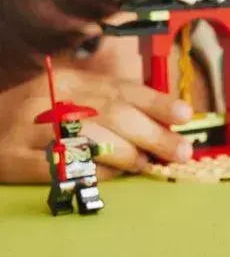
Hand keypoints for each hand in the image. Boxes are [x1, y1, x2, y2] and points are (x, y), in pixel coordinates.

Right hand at [0, 67, 194, 182]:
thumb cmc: (31, 116)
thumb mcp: (65, 97)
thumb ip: (107, 105)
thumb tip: (161, 122)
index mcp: (67, 81)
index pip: (121, 89)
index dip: (156, 102)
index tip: (185, 115)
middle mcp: (50, 100)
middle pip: (113, 115)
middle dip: (154, 134)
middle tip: (182, 151)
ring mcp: (31, 130)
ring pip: (93, 141)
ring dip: (129, 155)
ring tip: (147, 165)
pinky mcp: (17, 160)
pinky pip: (67, 167)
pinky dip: (95, 172)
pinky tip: (112, 175)